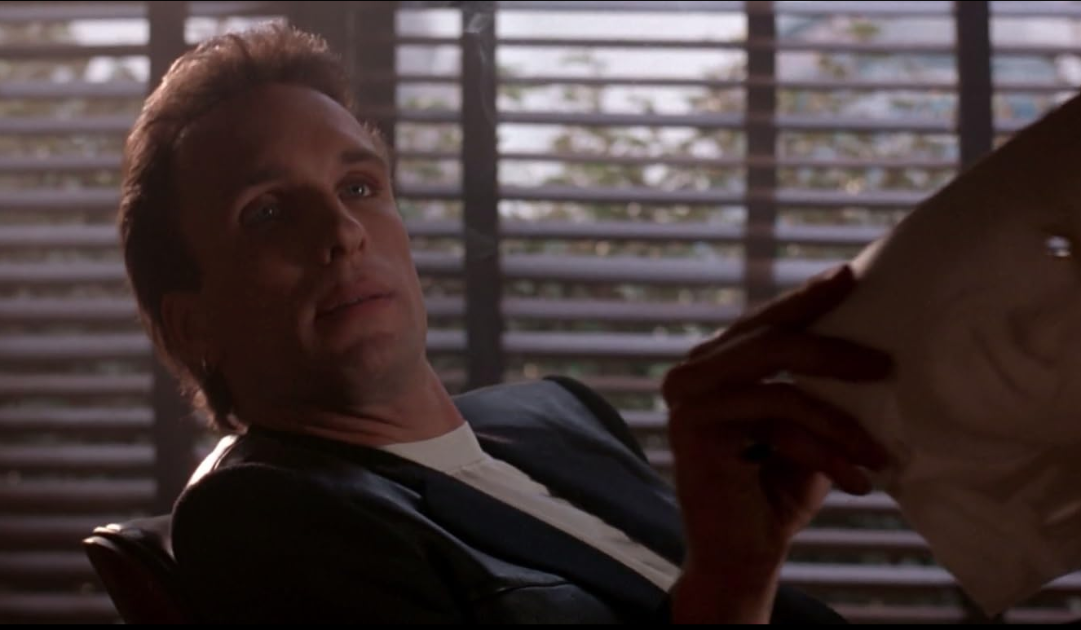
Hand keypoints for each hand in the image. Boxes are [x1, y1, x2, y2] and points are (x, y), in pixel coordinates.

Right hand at [662, 265, 892, 622]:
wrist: (741, 557)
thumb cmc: (774, 493)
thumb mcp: (804, 430)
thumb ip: (815, 388)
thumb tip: (870, 344)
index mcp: (714, 366)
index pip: (764, 323)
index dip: (805, 298)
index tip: (850, 275)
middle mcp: (692, 374)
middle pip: (770, 339)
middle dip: (833, 348)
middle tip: (884, 363)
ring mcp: (688, 399)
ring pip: (780, 384)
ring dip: (839, 420)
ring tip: (879, 452)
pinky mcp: (695, 427)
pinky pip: (776, 421)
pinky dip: (824, 449)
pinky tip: (856, 478)